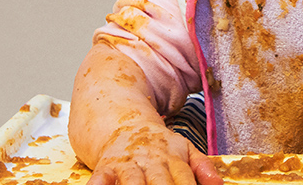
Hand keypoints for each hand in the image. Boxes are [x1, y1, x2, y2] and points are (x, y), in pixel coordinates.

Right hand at [87, 121, 221, 184]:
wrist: (125, 123)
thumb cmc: (160, 144)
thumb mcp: (185, 149)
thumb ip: (202, 167)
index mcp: (173, 157)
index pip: (184, 179)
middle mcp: (151, 161)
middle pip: (160, 183)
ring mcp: (128, 164)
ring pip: (132, 183)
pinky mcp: (105, 167)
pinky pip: (99, 179)